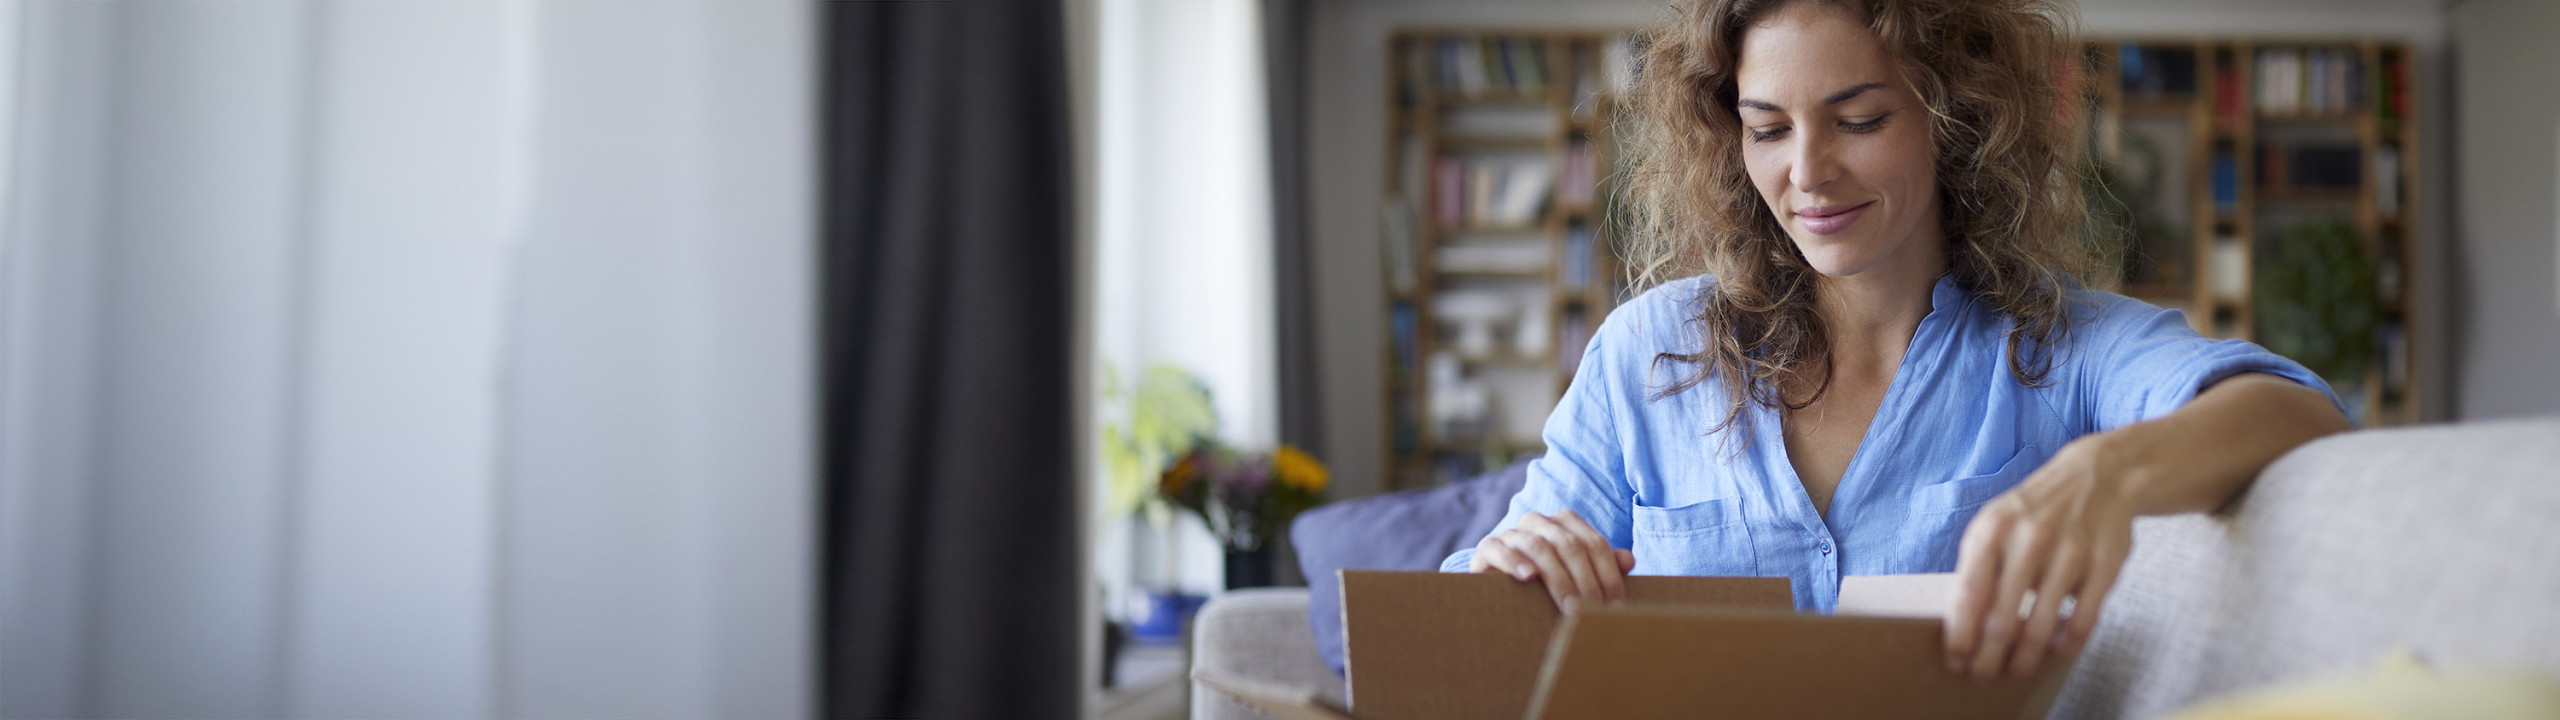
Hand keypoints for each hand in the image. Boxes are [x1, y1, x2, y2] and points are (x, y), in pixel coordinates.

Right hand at [1467, 510, 1636, 611]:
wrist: (1500, 590)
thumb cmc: (1546, 585)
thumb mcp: (1576, 578)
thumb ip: (1603, 567)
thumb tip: (1628, 559)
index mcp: (1564, 523)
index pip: (1594, 544)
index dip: (1608, 575)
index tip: (1616, 606)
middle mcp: (1539, 521)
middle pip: (1570, 545)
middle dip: (1586, 581)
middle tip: (1594, 612)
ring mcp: (1512, 532)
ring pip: (1539, 547)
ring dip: (1558, 579)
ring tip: (1569, 606)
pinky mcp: (1488, 547)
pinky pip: (1500, 549)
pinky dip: (1515, 562)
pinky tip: (1529, 578)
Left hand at [1943, 437, 2136, 680]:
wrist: (2097, 476)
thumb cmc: (2034, 511)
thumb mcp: (1995, 525)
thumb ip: (1979, 568)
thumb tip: (1963, 624)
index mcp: (1992, 530)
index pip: (1968, 595)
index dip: (1960, 635)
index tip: (1956, 660)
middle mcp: (2028, 540)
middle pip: (2001, 618)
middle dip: (1989, 656)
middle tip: (1983, 675)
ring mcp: (2069, 552)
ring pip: (2040, 626)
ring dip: (2025, 658)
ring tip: (2017, 670)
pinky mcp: (2104, 565)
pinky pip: (2082, 620)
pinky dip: (2067, 644)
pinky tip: (2057, 652)